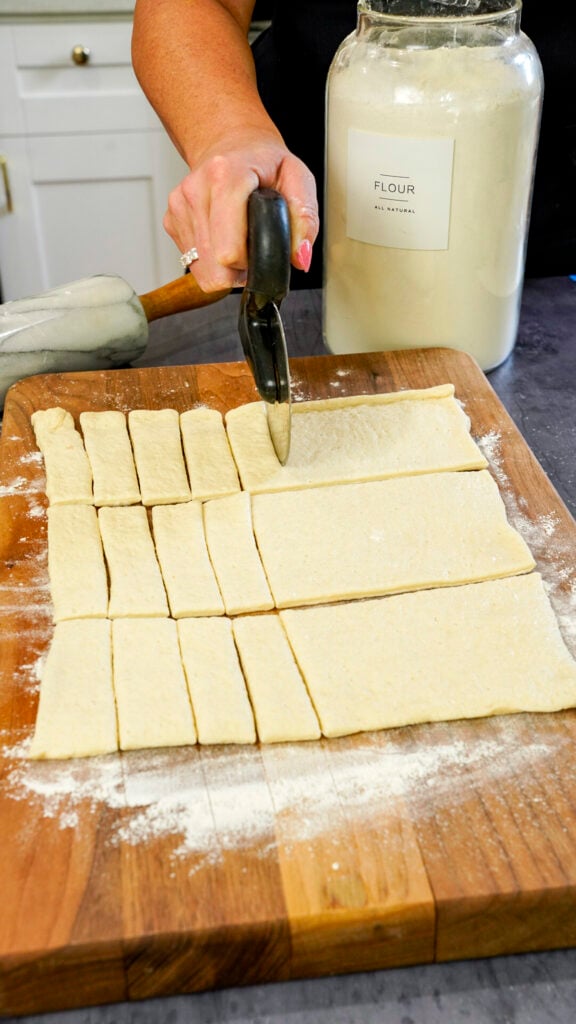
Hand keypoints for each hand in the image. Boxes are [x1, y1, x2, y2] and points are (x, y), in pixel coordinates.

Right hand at [164, 131, 318, 291]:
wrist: (231, 144)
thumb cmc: (264, 163)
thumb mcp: (298, 180)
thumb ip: (305, 219)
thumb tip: (300, 257)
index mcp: (225, 176)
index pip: (228, 250)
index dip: (251, 262)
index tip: (261, 248)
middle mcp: (196, 190)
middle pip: (215, 269)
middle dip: (239, 270)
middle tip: (253, 248)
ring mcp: (179, 207)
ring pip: (203, 272)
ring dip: (225, 268)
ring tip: (240, 241)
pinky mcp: (171, 221)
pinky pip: (193, 264)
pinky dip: (212, 261)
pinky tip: (223, 237)